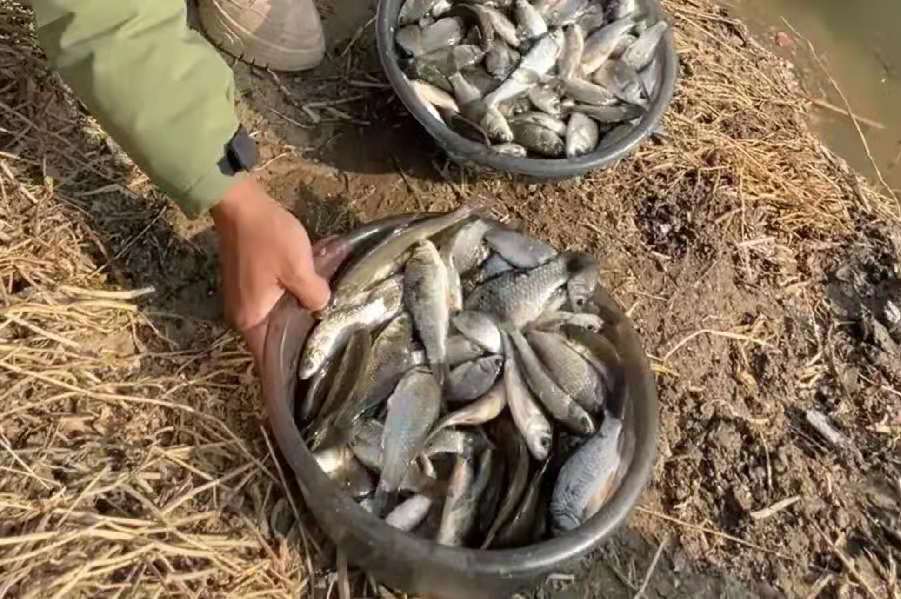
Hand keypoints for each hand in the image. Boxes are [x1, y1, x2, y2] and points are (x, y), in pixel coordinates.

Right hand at [211, 177, 330, 364]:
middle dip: (301, 342)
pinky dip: (293, 299)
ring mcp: (246, 297)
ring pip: (278, 317)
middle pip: (275, 339)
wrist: (241, 203)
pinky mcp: (251, 282)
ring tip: (329, 326)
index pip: (268, 360)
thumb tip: (321, 307)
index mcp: (252, 319)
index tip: (306, 386)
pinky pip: (275, 300)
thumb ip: (314, 295)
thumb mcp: (299, 268)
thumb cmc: (268, 238)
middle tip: (331, 351)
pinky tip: (317, 294)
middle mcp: (244, 314)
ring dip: (299, 318)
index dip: (285, 373)